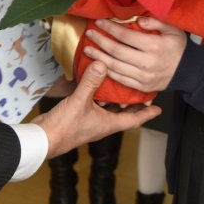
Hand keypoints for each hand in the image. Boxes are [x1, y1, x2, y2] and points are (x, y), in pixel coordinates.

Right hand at [31, 60, 158, 157]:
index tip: (159, 108)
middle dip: (135, 105)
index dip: (148, 114)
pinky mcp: (80, 117)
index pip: (134, 120)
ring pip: (110, 110)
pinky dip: (100, 97)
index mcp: (108, 124)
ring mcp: (91, 121)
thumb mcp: (80, 101)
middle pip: (125, 115)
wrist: (43, 139)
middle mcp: (102, 124)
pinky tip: (97, 86)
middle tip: (144, 93)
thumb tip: (103, 64)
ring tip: (123, 85)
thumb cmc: (64, 127)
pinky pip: (96, 106)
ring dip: (117, 100)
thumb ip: (91, 82)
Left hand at [81, 17, 186, 92]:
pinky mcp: (141, 87)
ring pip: (115, 67)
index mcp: (154, 46)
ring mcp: (143, 77)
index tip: (99, 22)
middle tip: (90, 34)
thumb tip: (138, 20)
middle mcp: (146, 63)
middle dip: (100, 41)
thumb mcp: (173, 29)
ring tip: (88, 50)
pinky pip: (120, 79)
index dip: (110, 28)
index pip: (125, 36)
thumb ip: (155, 22)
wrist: (189, 72)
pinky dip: (107, 72)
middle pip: (116, 51)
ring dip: (99, 58)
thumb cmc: (179, 48)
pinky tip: (99, 65)